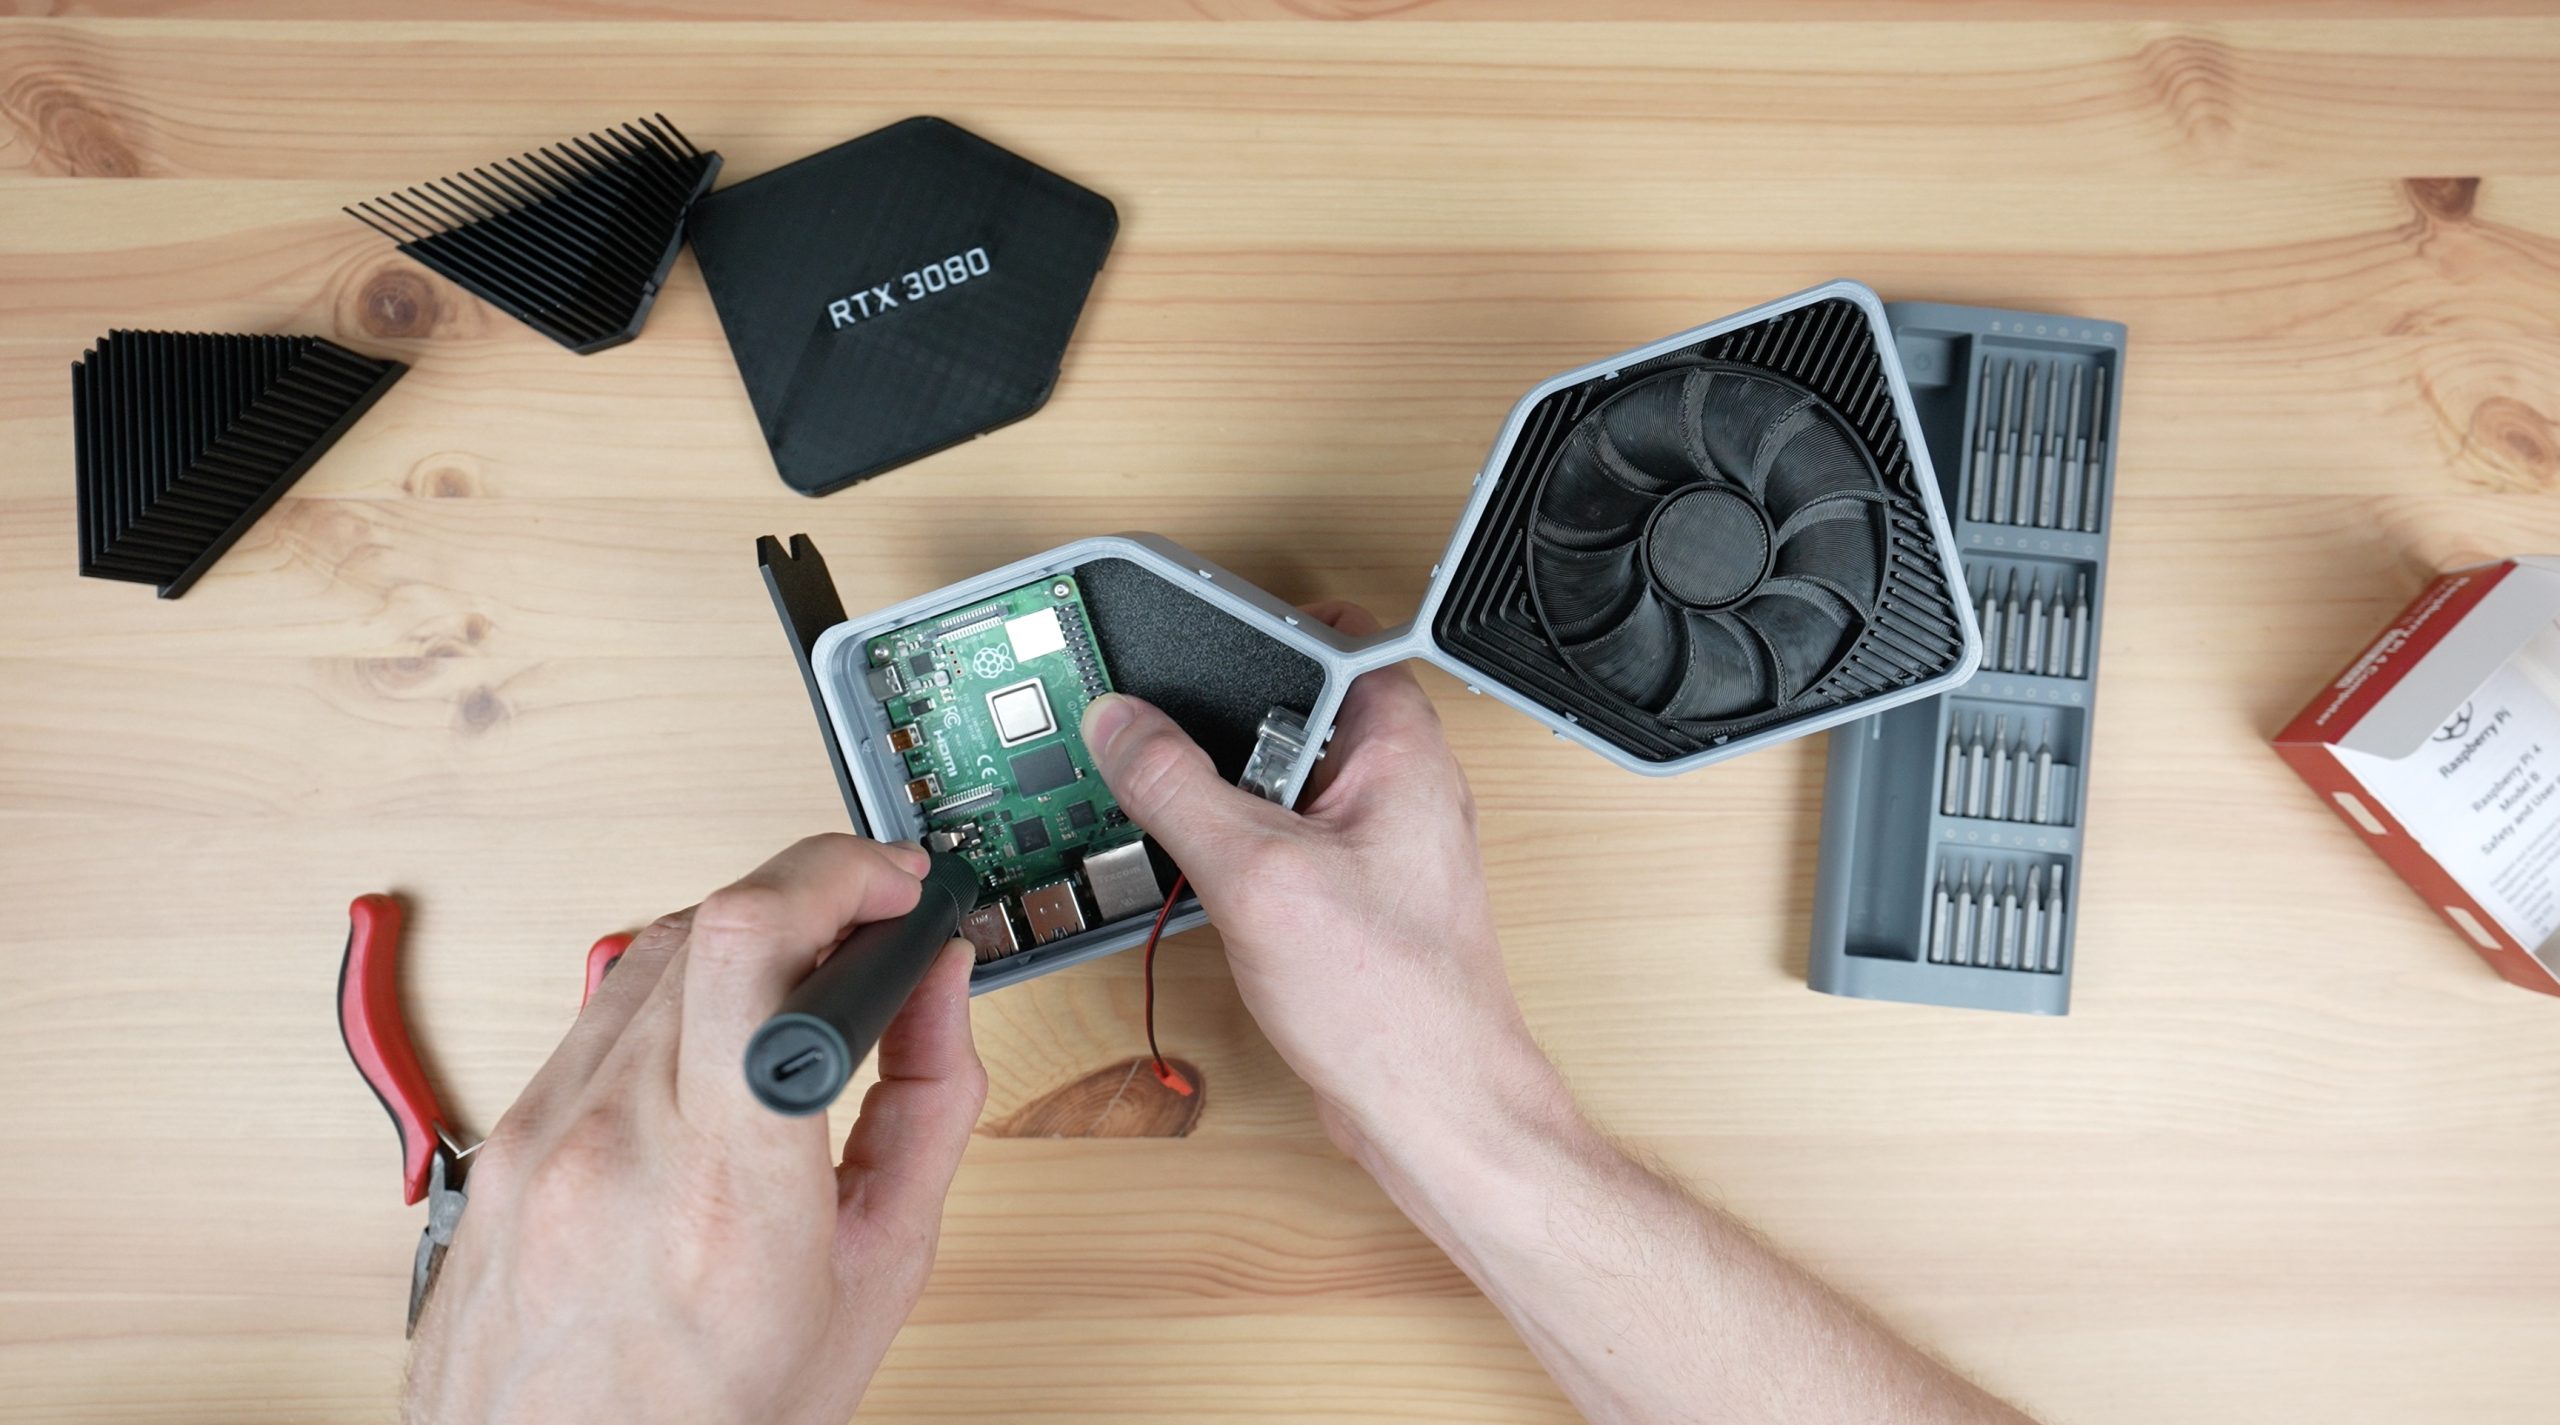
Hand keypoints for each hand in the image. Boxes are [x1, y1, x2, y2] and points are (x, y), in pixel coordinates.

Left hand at [404, 835, 985, 1424]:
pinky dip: (677, 995)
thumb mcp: (876, 1276)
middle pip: (711, 920)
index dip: (839, 876)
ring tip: (803, 974)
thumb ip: (927, 1109)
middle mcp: (612, 1144)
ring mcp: (539, 1138)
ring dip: (745, 931)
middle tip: (873, 917)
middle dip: (813, 892)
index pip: (755, 947)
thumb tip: (942, 988)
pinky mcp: (503, 1141)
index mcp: (725, 1188)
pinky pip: (599, 1016)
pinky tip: (717, 1038)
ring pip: (650, 951)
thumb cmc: (715, 1414)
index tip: (897, 886)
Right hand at [1079, 602, 1557, 1152]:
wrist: (1434, 1109)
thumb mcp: (1256, 874)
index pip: (1334, 636)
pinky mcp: (1357, 896)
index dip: (1256, 626)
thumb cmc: (1392, 1003)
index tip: (1183, 635)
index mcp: (1402, 749)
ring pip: (1285, 780)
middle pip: (1295, 707)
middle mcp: (1400, 786)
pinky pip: (1287, 840)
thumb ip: (1179, 787)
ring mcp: (1380, 843)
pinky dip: (1241, 849)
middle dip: (1224, 720)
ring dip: (1226, 795)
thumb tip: (1121, 725)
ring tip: (1181, 819)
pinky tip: (1208, 880)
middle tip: (1162, 738)